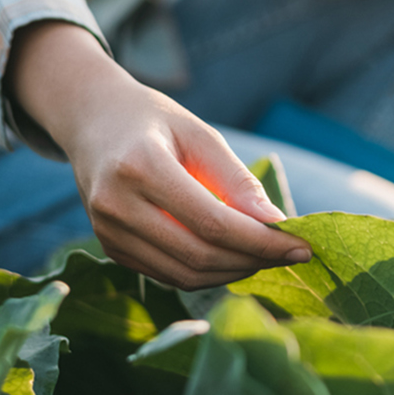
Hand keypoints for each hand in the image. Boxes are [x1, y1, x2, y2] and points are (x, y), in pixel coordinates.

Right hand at [8, 21, 311, 288]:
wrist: (91, 119)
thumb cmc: (153, 120)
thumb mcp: (200, 134)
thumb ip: (237, 181)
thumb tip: (278, 225)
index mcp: (140, 166)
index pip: (213, 222)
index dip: (262, 242)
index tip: (302, 245)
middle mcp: (116, 204)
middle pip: (199, 255)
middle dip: (253, 261)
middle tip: (290, 254)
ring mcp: (107, 232)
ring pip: (183, 274)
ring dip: (232, 273)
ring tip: (265, 257)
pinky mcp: (109, 248)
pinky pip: (167, 274)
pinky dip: (206, 273)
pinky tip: (232, 258)